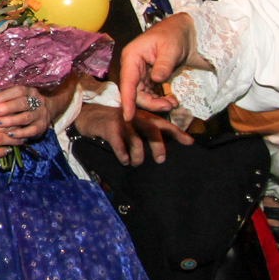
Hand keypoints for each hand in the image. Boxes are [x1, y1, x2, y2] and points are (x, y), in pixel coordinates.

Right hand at [0, 86, 51, 158]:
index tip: (24, 115)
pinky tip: (8, 151)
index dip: (15, 114)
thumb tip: (8, 103)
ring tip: (21, 141)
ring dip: (13, 141)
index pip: (1, 111)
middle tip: (27, 130)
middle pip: (3, 125)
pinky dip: (1, 153)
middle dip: (17, 128)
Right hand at [74, 101, 193, 164]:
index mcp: (143, 117)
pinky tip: (124, 160)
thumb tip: (161, 147)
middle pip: (152, 130)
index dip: (177, 133)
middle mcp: (135, 117)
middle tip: (160, 160)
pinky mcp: (109, 128)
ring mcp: (122, 121)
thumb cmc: (113, 123)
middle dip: (158, 147)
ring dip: (138, 156)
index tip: (190, 143)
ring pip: (136, 140)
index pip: (164, 124)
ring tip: (136, 163)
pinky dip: (123, 155)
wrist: (88, 115)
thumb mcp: (132, 123)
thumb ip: (145, 131)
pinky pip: (119, 144)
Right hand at [117, 15, 194, 118]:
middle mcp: (132, 66)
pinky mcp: (148, 77)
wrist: (184, 31)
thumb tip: (156, 79)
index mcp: (132, 57)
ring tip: (173, 103)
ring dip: (155, 103)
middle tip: (170, 106)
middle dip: (150, 103)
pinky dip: (159, 99)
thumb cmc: (174, 34)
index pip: (127, 82)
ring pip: (142, 95)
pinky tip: (171, 100)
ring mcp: (140, 72)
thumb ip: (163, 64)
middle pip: (135, 92)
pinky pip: (149, 93)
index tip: (128, 117)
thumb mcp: (171, 48)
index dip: (127, 101)